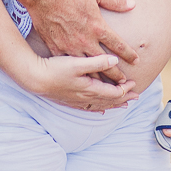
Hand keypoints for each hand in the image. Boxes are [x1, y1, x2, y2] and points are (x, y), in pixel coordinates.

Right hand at [21, 53, 139, 111]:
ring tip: (123, 104)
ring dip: (112, 104)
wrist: (34, 78)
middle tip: (136, 96)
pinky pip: (89, 107)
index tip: (134, 82)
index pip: (113, 92)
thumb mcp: (77, 63)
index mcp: (89, 88)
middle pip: (109, 100)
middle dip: (123, 98)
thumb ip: (97, 62)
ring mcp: (76, 100)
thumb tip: (115, 60)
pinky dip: (98, 107)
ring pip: (100, 105)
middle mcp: (84, 97)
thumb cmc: (55, 68)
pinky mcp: (69, 100)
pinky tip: (99, 109)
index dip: (125, 88)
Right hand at [27, 0, 137, 83]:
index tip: (136, 61)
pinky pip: (70, 65)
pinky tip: (83, 80)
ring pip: (88, 68)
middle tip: (124, 83)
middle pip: (105, 62)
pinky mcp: (57, 48)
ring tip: (107, 87)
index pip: (118, 44)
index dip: (128, 54)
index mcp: (97, 27)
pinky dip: (77, 73)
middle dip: (116, 74)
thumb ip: (114, 0)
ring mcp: (71, 46)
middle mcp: (86, 40)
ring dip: (99, 78)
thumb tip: (132, 3)